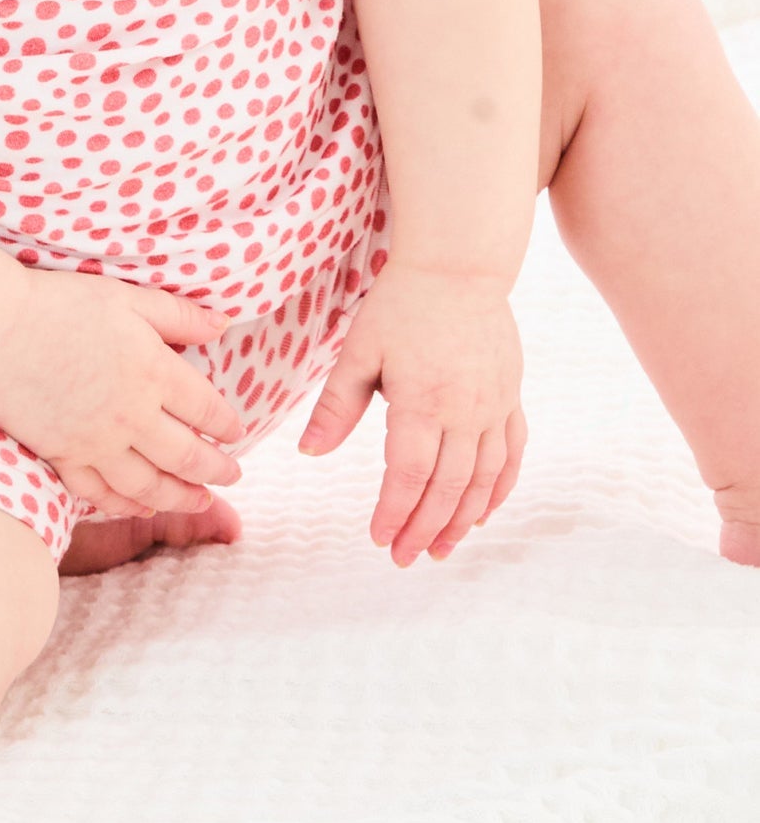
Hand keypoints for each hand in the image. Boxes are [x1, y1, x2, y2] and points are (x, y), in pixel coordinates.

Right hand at [0, 269, 247, 518]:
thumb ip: (178, 314)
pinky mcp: (64, 457)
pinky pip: (103, 494)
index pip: (205, 408)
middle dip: (216, 469)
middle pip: (187, 455)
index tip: (237, 432)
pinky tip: (142, 508)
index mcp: (154, 371)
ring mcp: (97, 443)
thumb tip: (223, 324)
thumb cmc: (59, 305)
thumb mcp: (127, 297)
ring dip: (181, 497)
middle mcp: (133, 416)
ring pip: (151, 484)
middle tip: (232, 476)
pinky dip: (128, 505)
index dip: (226, 424)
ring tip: (200, 501)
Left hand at [295, 260, 526, 564]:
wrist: (459, 264)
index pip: (408, 475)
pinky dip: (499, 490)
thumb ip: (338, 405)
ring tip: (442, 550)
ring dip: (462, 520)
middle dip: (425, 529)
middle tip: (405, 558)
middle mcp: (464, 411)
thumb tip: (310, 454)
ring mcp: (494, 405)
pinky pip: (511, 454)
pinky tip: (484, 513)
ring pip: (483, 479)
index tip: (379, 539)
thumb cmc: (400, 304)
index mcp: (421, 401)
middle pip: (448, 487)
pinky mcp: (511, 395)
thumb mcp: (359, 350)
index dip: (394, 513)